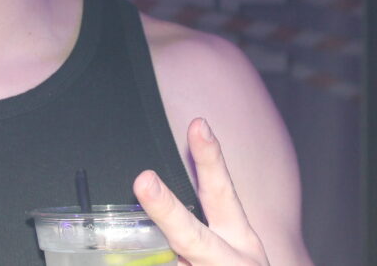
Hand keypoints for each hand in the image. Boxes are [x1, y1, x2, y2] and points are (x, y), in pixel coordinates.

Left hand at [134, 118, 267, 265]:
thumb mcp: (228, 251)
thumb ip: (191, 231)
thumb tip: (148, 195)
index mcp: (239, 242)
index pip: (222, 193)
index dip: (210, 158)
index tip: (198, 124)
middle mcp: (231, 259)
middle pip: (192, 236)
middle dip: (166, 210)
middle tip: (143, 179)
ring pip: (174, 261)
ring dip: (164, 258)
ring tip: (155, 214)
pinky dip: (165, 264)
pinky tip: (137, 261)